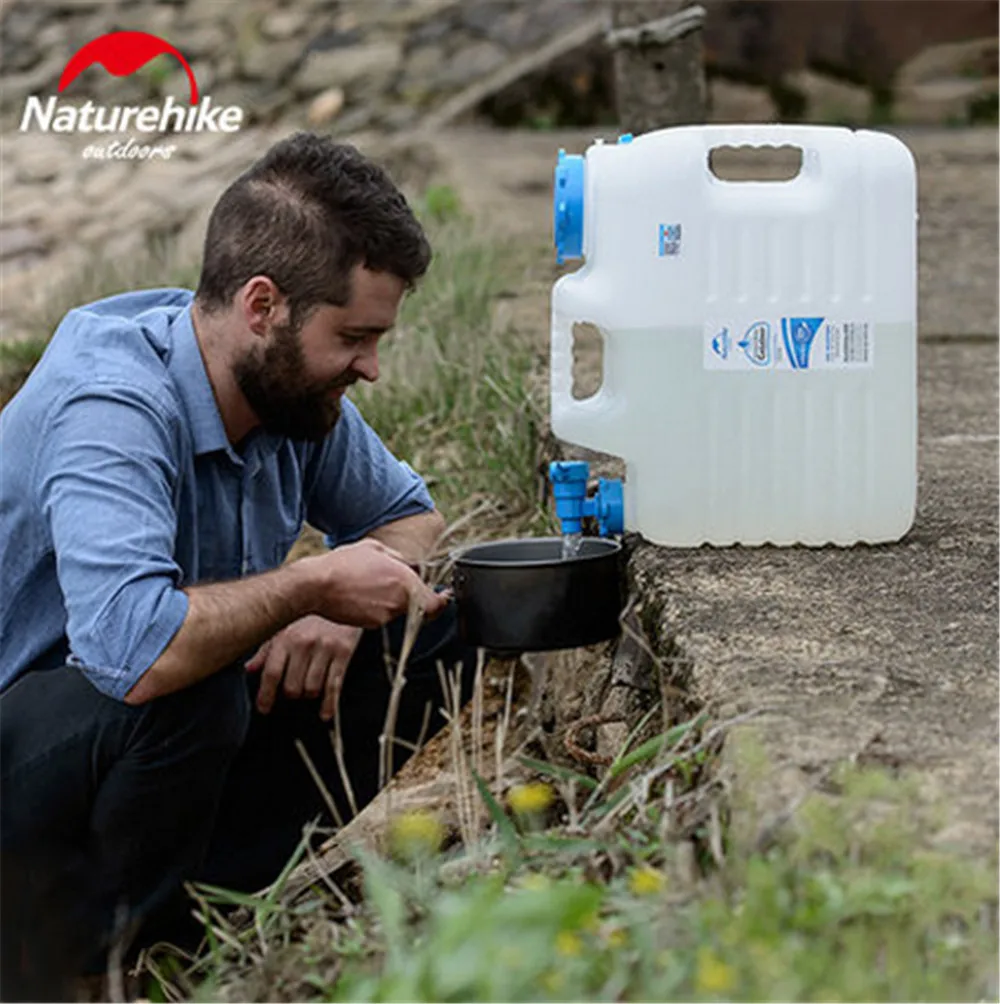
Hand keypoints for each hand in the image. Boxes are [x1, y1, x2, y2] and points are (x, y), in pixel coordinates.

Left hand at [246, 616, 363, 720]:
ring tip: (308, 689)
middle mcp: (304, 643)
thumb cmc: (310, 610)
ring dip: (308, 693)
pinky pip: (335, 684)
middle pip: (292, 686)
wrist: (340, 589)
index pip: (271, 673)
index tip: (264, 708)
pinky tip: (325, 714)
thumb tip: (249, 669)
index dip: (266, 695)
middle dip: (291, 693)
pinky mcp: (344, 652)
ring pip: (312, 688)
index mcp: (286, 637)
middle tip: (291, 691)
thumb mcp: (285, 625)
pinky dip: (329, 704)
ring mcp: (325, 648)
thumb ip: (266, 649)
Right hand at [306, 538, 449, 627]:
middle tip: (389, 585)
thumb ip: (397, 558)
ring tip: (368, 586)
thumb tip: (409, 565)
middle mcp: (399, 601)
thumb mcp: (374, 548)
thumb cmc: (343, 564)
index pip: (435, 603)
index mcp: (405, 581)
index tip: (444, 598)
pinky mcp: (371, 625)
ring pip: (396, 610)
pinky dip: (374, 608)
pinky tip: (359, 596)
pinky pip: (380, 616)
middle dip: (408, 596)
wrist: (316, 585)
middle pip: (415, 605)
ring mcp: (385, 615)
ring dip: (389, 601)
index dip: (442, 602)